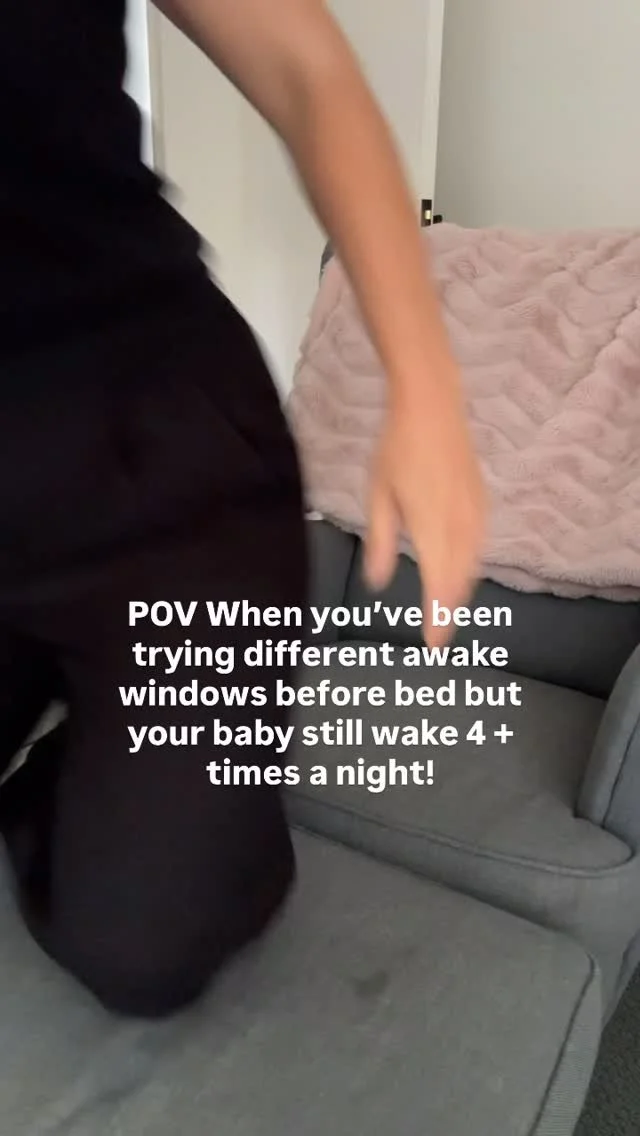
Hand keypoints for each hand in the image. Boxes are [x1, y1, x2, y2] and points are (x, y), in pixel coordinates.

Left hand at [364, 383, 485, 646]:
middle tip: (438, 634)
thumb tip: (376, 581)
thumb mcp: (378, 498)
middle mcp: (460, 527)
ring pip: (472, 566)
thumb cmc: (397, 450)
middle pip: (459, 582)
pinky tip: (459, 570)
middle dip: (450, 610)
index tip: (434, 644)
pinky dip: (469, 567)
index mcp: (433, 529)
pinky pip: (478, 546)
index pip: (439, 587)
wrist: (433, 407)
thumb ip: (380, 542)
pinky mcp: (481, 503)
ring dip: (460, 590)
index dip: (438, 619)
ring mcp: (475, 515)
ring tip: (447, 609)